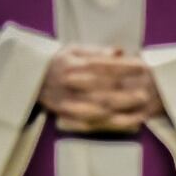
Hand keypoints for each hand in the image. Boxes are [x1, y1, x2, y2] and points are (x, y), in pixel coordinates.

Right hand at [39, 47, 164, 131]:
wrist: (30, 78)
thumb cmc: (59, 62)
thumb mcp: (73, 50)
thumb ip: (97, 52)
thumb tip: (120, 51)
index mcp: (72, 64)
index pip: (102, 65)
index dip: (123, 67)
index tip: (142, 67)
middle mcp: (69, 83)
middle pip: (101, 90)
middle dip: (124, 93)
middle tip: (145, 94)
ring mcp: (67, 101)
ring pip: (97, 109)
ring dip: (120, 112)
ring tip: (141, 113)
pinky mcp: (66, 115)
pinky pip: (91, 123)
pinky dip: (110, 125)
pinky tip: (129, 125)